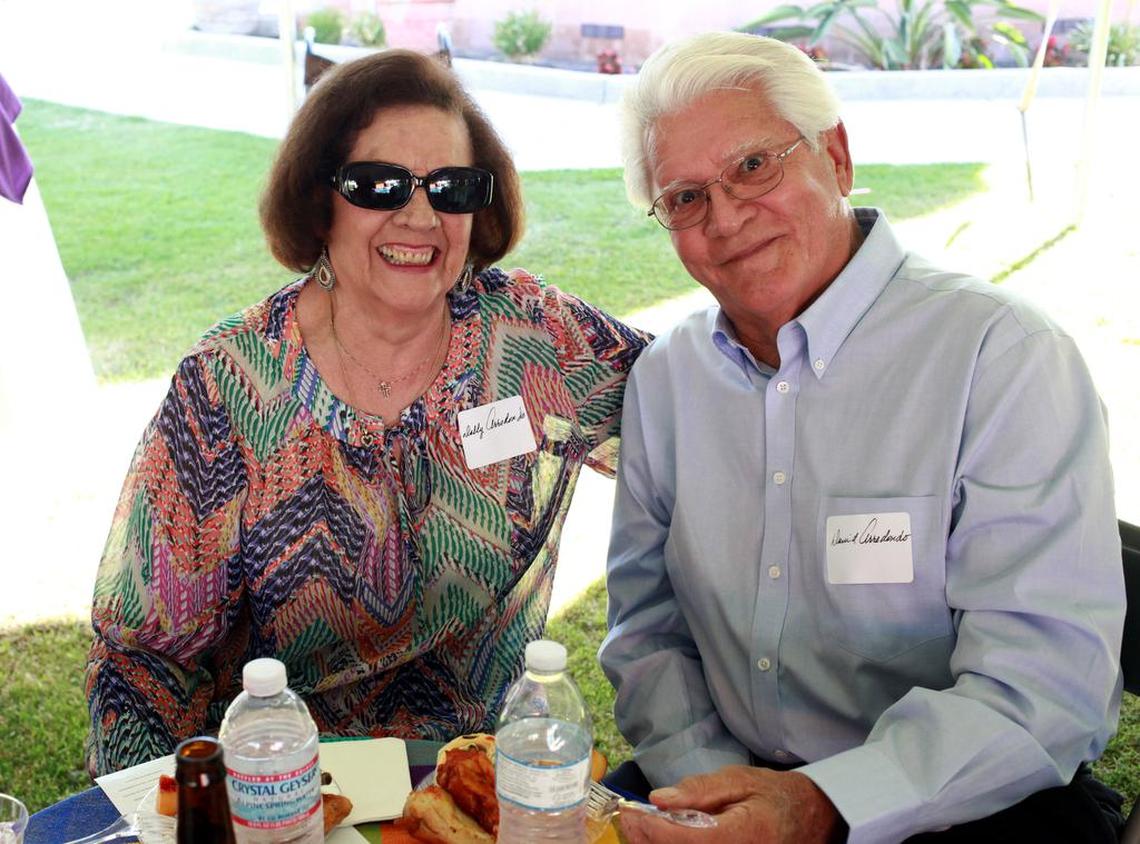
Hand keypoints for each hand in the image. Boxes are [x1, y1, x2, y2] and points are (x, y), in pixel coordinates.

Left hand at [615, 765, 846, 843]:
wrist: (815, 821)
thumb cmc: (778, 797)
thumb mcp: (741, 780)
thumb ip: (700, 790)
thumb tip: (659, 798)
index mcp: (744, 835)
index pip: (688, 839)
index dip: (652, 830)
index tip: (630, 814)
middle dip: (648, 841)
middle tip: (629, 819)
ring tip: (643, 828)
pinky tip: (665, 837)